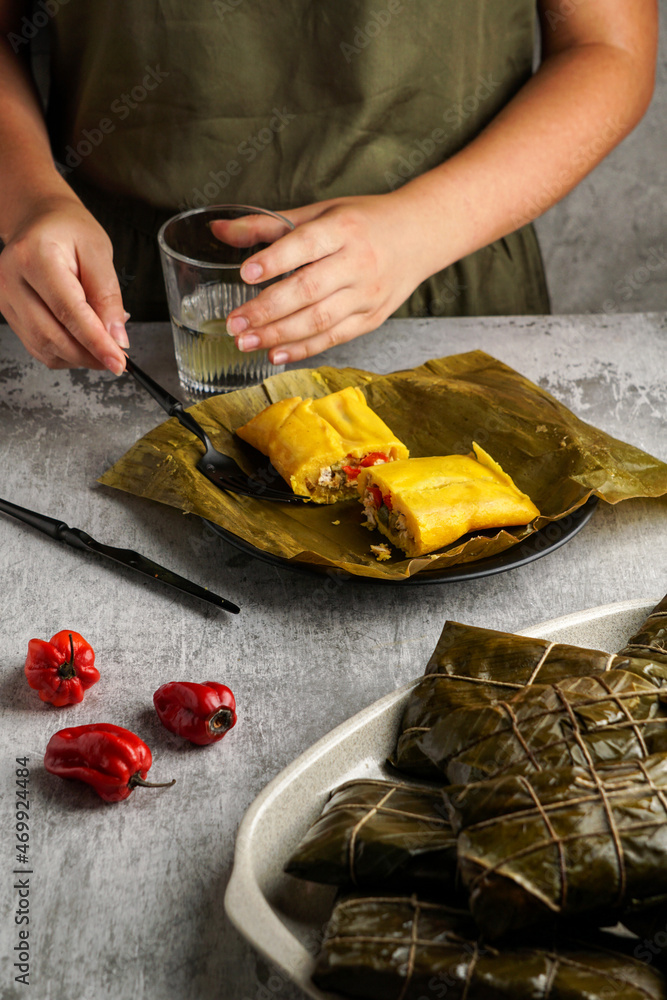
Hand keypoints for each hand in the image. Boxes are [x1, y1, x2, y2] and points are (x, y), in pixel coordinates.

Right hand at [0, 194, 128, 372]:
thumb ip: (108, 295)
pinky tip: (83, 345)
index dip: (96, 342)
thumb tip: (116, 337)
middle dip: (89, 354)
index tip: (118, 362)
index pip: (68, 311)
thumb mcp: (99, 252)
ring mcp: (5, 298)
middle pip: (52, 335)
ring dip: (78, 357)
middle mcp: (11, 279)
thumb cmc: (69, 231)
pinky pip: (37, 346)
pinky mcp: (8, 312)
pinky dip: (64, 353)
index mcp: (34, 256)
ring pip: (44, 346)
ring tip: (104, 350)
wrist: (40, 221)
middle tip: (117, 359)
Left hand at [214, 193, 428, 363]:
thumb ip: (269, 224)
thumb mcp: (320, 212)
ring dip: (279, 334)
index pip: (306, 245)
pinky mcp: (371, 318)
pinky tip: (275, 353)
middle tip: (235, 323)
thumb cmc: (364, 222)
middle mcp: (358, 263)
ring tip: (245, 341)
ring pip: (320, 320)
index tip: (245, 273)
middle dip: (268, 309)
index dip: (275, 260)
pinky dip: (303, 349)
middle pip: (309, 290)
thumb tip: (218, 230)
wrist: (420, 235)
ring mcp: (367, 294)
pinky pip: (334, 337)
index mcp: (344, 229)